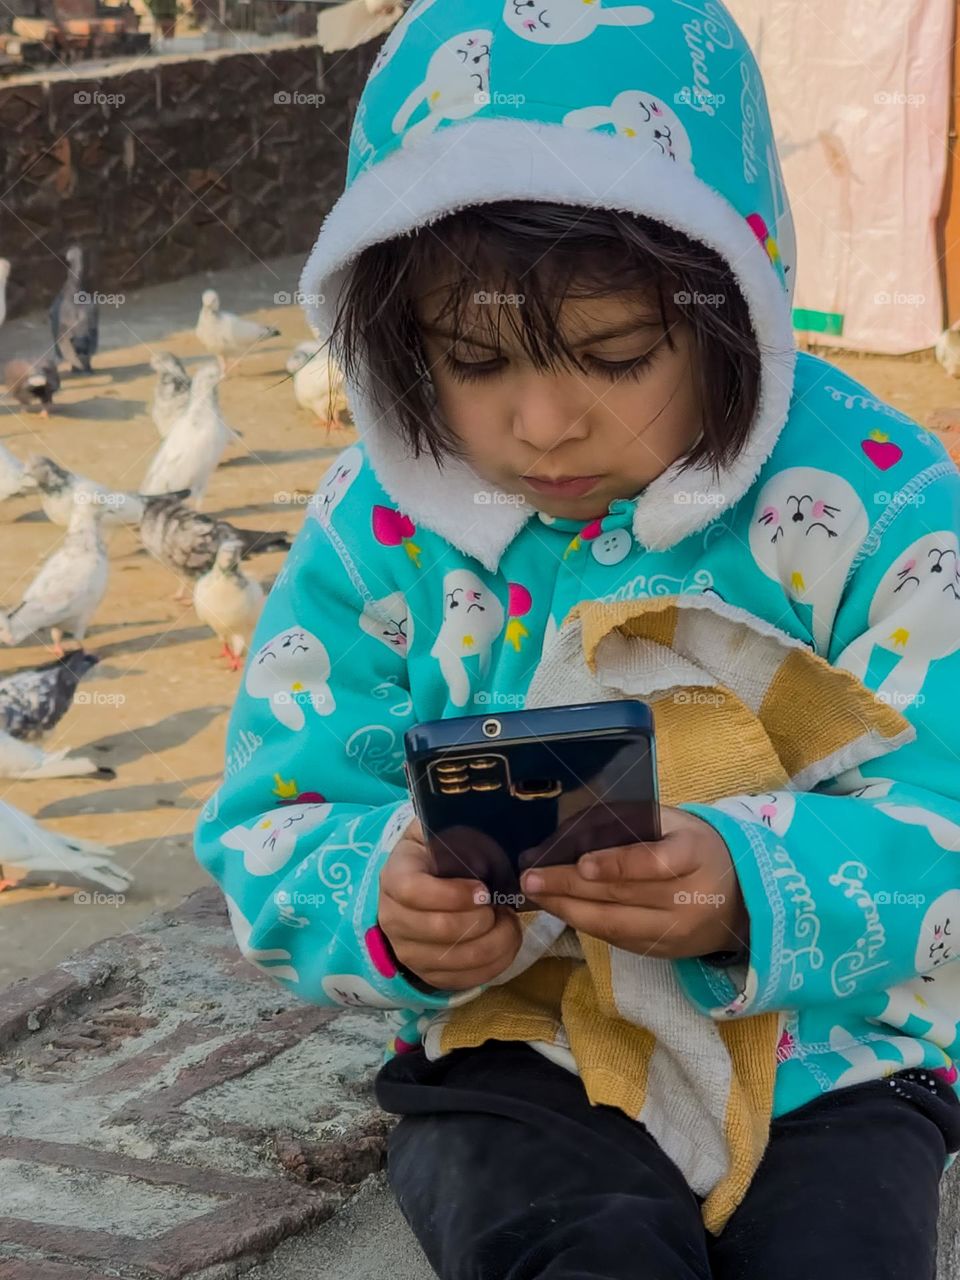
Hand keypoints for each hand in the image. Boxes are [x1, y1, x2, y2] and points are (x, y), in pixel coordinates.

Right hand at [378, 818, 521, 989]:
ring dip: (493, 944)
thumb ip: (447, 821)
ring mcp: (407, 951)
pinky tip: (505, 944)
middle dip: (482, 921)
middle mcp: (393, 919)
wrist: (418, 887)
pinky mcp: (426, 974)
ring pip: (455, 959)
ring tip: (508, 924)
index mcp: (395, 877)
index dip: (452, 894)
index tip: (483, 890)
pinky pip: (462, 981)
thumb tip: (476, 810)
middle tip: (502, 908)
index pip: (415, 892)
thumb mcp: (435, 830)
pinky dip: (492, 965)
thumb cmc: (437, 854)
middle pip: (440, 931)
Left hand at [518, 807, 748, 959]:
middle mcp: (689, 899)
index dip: (618, 865)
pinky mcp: (664, 952)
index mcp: (696, 855)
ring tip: (536, 896)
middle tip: (531, 878)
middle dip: (570, 887)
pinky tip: (560, 909)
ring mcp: (677, 931)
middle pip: (624, 895)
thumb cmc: (697, 848)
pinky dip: (585, 923)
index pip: (655, 863)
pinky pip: (617, 939)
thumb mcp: (678, 824)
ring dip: (568, 910)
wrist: (743, 898)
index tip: (582, 864)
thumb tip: (574, 829)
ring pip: (615, 925)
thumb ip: (634, 822)